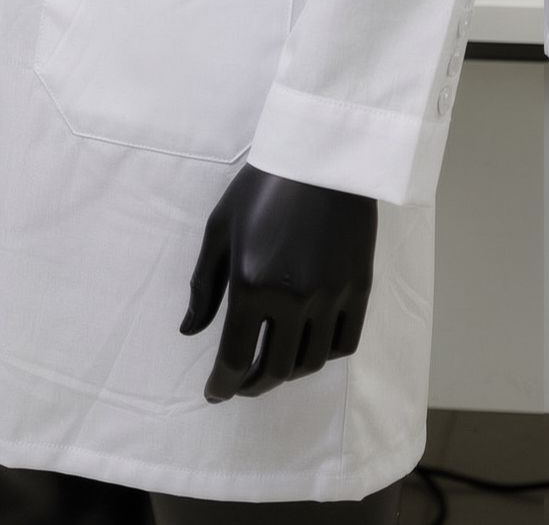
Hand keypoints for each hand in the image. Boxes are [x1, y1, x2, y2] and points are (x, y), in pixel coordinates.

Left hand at [180, 164, 376, 402]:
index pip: (235, 359)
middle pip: (274, 370)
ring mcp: (330, 295)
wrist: (320, 156)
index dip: (223, 385)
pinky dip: (323, 354)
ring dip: (287, 374)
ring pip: (310, 363)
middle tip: (240, 385)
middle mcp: (293, 297)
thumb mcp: (219, 230)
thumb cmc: (262, 188)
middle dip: (252, 386)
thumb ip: (204, 286)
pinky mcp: (359, 288)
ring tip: (272, 364)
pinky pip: (344, 343)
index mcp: (251, 283)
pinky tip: (306, 345)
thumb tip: (190, 331)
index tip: (215, 392)